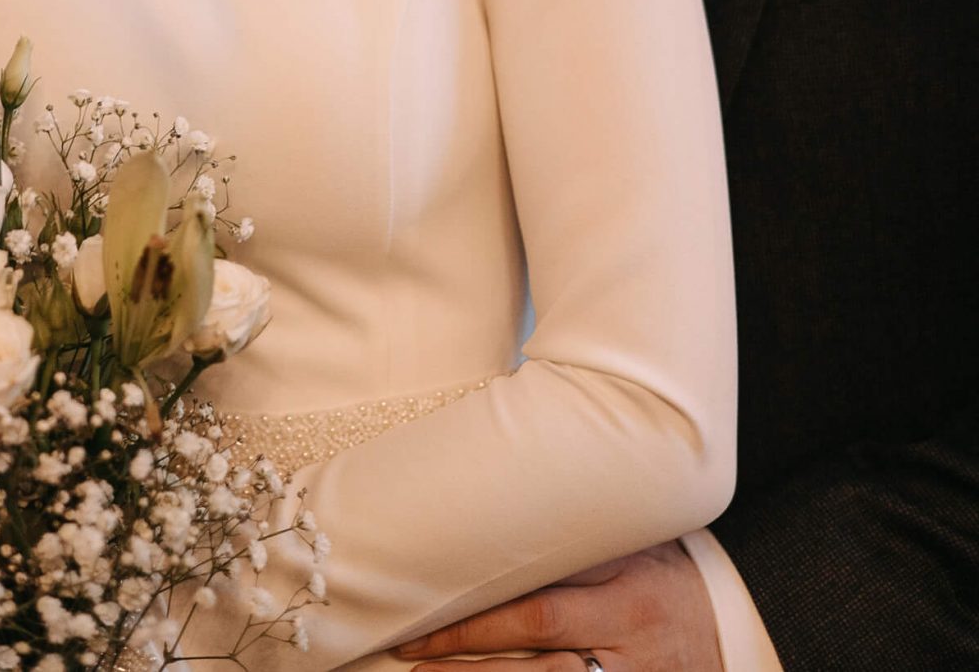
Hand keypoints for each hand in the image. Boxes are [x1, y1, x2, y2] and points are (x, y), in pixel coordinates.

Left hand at [394, 541, 724, 671]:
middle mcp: (624, 637)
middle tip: (412, 650)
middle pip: (535, 652)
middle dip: (468, 654)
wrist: (737, 629)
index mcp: (625, 587)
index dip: (480, 618)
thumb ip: (582, 535)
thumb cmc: (672, 575)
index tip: (427, 610)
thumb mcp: (638, 544)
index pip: (541, 606)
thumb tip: (507, 495)